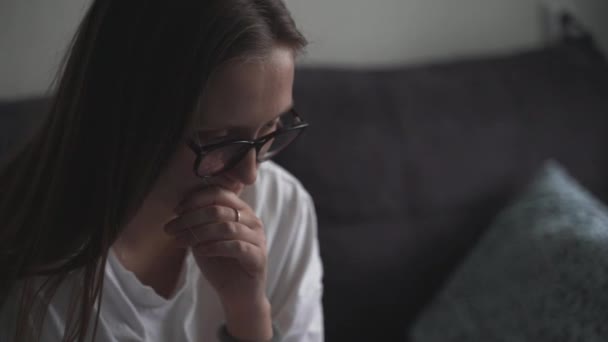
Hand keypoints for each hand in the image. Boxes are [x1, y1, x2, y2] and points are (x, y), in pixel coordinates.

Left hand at [164, 186, 272, 340]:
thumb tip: (179, 210)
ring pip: (226, 227)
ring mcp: (258, 238)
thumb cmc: (221, 264)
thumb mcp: (205, 239)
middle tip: (170, 228)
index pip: (220, 193)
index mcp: (241, 211)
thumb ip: (198, 223)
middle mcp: (252, 221)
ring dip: (197, 233)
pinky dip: (214, 247)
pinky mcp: (258, 257)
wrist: (237, 294)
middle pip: (219, 209)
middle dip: (190, 218)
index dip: (196, 199)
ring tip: (179, 241)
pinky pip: (236, 246)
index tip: (176, 211)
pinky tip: (199, 251)